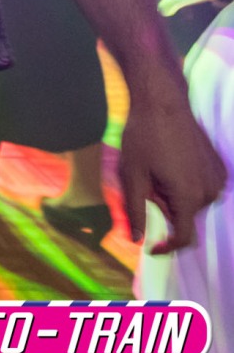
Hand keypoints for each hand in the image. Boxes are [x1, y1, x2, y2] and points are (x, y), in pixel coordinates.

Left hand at [119, 94, 226, 253]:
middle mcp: (210, 192)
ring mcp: (218, 179)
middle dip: (163, 206)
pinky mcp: (220, 168)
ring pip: (193, 202)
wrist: (163, 104)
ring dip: (174, 194)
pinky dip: (185, 183)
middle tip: (146, 180)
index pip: (183, 237)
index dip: (167, 247)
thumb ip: (135, 211)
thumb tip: (137, 240)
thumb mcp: (132, 176)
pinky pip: (201, 187)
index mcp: (189, 197)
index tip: (152, 248)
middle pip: (184, 215)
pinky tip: (171, 162)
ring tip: (158, 168)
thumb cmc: (143, 138)